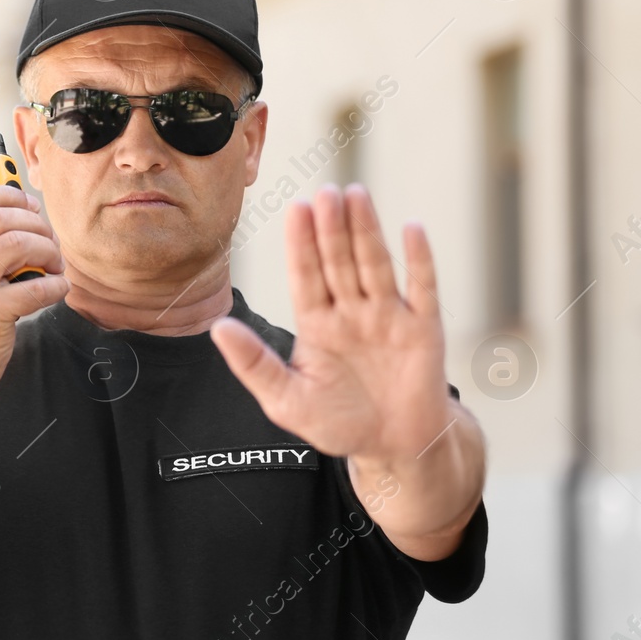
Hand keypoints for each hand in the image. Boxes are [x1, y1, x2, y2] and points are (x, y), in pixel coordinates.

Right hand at [0, 186, 68, 401]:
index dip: (6, 193)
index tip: (28, 205)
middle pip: (0, 219)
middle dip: (35, 225)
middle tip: (49, 240)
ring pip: (18, 244)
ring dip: (48, 252)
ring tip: (54, 265)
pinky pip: (36, 287)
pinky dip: (57, 285)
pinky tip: (58, 289)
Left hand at [210, 183, 451, 462]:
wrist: (393, 448)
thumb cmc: (337, 422)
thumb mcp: (286, 400)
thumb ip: (253, 364)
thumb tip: (217, 328)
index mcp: (317, 323)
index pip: (306, 275)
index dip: (301, 243)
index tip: (295, 209)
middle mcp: (351, 312)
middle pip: (338, 261)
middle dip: (331, 227)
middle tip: (325, 191)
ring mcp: (388, 317)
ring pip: (375, 265)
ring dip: (367, 230)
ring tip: (356, 195)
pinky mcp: (423, 329)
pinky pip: (423, 289)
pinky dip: (419, 260)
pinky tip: (412, 229)